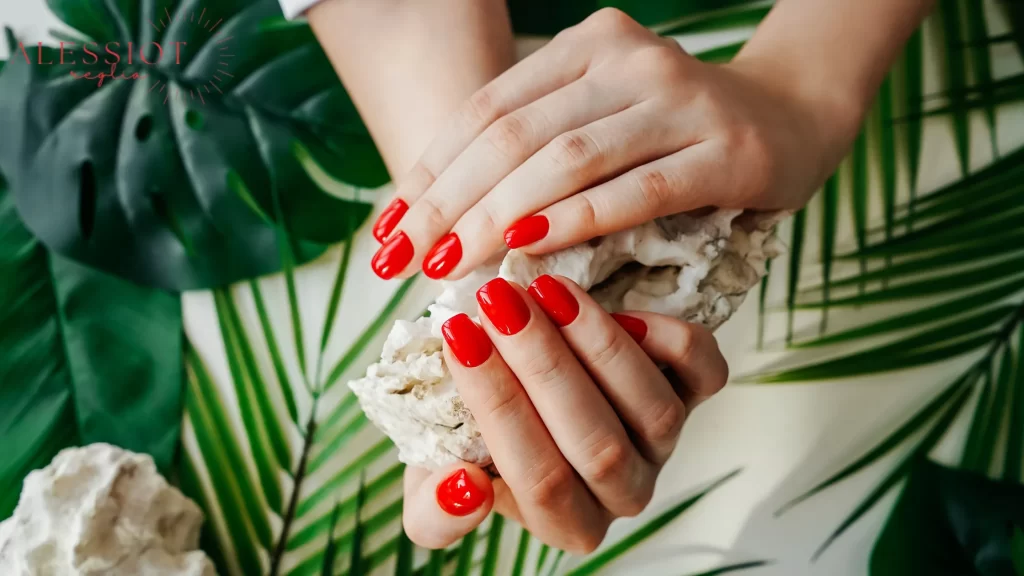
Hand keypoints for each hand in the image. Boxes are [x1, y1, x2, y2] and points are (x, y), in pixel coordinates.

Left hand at [369, 8, 858, 280]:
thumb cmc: (678, 133)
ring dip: (496, 218)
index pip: (485, 110)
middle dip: (445, 203)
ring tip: (449, 267)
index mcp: (585, 45)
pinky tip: (528, 253)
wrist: (796, 117)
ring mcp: (679, 100)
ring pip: (566, 160)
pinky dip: (575, 221)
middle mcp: (628, 59)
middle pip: (512, 135)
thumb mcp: (601, 119)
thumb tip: (443, 217)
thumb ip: (537, 147)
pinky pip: (635, 190)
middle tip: (402, 261)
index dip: (427, 172)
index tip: (387, 231)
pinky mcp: (726, 151)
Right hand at [400, 275, 727, 552]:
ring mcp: (663, 443)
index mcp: (566, 523)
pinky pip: (704, 373)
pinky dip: (671, 340)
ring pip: (653, 410)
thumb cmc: (474, 440)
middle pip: (598, 444)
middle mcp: (623, 491)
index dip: (498, 406)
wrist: (523, 392)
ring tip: (545, 290)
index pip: (540, 480)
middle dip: (543, 364)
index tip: (458, 337)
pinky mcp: (693, 394)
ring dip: (598, 343)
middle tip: (498, 300)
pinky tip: (621, 309)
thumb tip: (464, 487)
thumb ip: (436, 510)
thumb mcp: (433, 479)